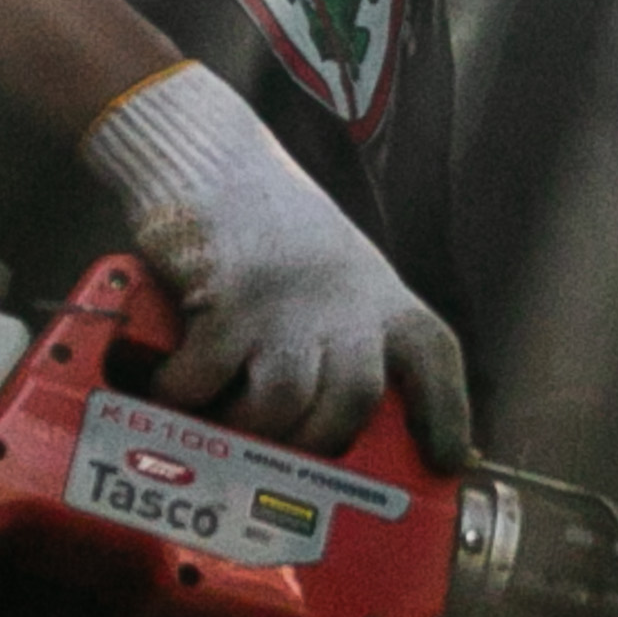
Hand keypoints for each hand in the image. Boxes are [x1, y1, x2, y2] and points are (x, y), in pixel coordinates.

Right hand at [79, 65, 472, 464]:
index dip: (446, 414)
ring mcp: (289, 300)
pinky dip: (185, 395)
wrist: (211, 155)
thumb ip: (346, 328)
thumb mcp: (333, 271)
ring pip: (285, 403)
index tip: (447, 461)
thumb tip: (333, 415)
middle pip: (355, 400)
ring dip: (249, 428)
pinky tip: (170, 390)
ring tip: (221, 425)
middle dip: (318, 444)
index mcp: (380, 294)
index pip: (435, 358)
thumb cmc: (269, 222)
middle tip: (280, 458)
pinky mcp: (229, 299)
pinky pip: (209, 378)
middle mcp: (346, 299)